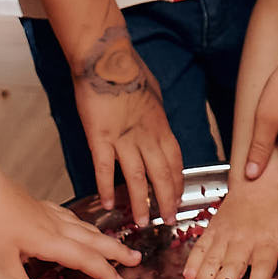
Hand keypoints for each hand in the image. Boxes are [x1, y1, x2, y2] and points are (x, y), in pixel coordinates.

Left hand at [0, 177, 140, 278]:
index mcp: (48, 241)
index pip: (85, 259)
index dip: (106, 273)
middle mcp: (54, 226)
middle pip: (93, 239)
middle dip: (117, 251)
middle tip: (137, 260)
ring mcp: (46, 212)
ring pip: (83, 226)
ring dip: (103, 237)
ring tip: (117, 245)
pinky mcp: (37, 204)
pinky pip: (69, 216)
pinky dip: (82, 224)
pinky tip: (79, 225)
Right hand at [69, 19, 184, 227]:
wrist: (105, 57)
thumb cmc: (129, 69)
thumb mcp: (154, 93)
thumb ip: (155, 114)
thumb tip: (157, 125)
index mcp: (160, 125)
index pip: (175, 161)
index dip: (178, 183)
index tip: (178, 198)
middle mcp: (147, 135)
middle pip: (162, 175)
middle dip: (167, 200)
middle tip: (168, 220)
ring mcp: (123, 138)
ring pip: (136, 178)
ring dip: (141, 202)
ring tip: (143, 221)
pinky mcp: (100, 137)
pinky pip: (104, 169)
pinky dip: (106, 188)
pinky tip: (108, 205)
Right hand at [184, 164, 277, 278]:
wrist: (258, 182)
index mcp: (266, 242)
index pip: (263, 266)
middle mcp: (243, 240)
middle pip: (232, 266)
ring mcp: (225, 236)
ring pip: (212, 259)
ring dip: (204, 278)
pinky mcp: (212, 230)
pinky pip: (200, 247)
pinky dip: (192, 261)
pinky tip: (187, 276)